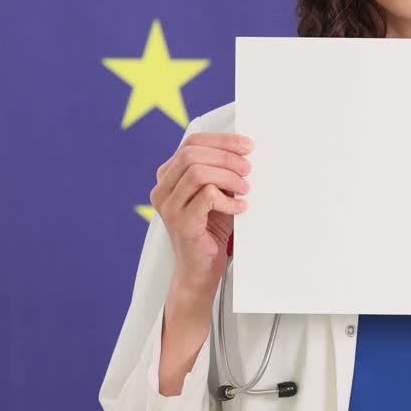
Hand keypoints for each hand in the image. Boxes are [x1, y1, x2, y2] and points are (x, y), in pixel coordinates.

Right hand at [150, 132, 253, 293]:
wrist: (200, 269)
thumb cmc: (210, 228)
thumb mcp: (216, 193)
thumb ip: (220, 171)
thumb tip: (244, 150)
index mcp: (168, 176)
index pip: (191, 143)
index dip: (222, 140)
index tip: (247, 145)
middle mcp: (162, 189)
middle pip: (192, 154)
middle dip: (227, 157)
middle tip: (248, 169)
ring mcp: (168, 206)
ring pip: (198, 172)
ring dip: (229, 177)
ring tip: (244, 190)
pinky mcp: (181, 223)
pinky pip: (207, 197)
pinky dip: (229, 200)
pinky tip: (240, 208)